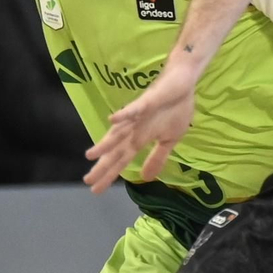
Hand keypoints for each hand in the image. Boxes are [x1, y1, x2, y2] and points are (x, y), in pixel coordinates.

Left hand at [84, 56, 199, 192]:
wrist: (184, 82)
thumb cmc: (175, 108)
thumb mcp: (169, 140)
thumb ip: (157, 158)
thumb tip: (146, 179)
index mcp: (139, 138)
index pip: (121, 159)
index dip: (109, 174)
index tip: (95, 189)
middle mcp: (134, 128)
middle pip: (115, 150)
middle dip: (103, 165)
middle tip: (88, 181)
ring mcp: (139, 115)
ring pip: (119, 131)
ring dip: (106, 143)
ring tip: (91, 155)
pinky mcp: (147, 101)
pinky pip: (134, 108)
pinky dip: (124, 114)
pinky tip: (112, 120)